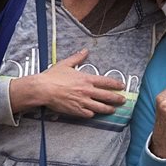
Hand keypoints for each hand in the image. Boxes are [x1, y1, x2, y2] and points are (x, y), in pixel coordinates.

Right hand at [10, 49, 125, 117]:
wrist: (43, 89)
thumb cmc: (52, 77)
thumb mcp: (66, 64)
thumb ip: (77, 57)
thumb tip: (85, 51)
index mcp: (86, 79)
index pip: (106, 82)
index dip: (116, 84)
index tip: (122, 86)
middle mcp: (87, 91)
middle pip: (107, 96)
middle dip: (117, 99)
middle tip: (123, 100)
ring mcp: (82, 102)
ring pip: (100, 107)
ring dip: (108, 109)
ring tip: (113, 110)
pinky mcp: (76, 110)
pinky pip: (89, 114)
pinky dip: (92, 113)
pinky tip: (94, 113)